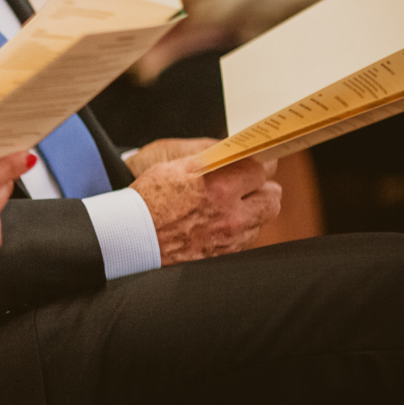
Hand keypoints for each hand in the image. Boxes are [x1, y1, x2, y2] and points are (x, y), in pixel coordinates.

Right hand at [127, 139, 280, 263]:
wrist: (131, 238)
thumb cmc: (148, 200)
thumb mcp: (174, 167)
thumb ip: (209, 157)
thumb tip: (234, 149)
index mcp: (219, 188)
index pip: (261, 170)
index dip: (258, 163)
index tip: (254, 161)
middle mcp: (231, 216)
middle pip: (272, 198)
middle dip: (263, 187)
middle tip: (249, 183)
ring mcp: (230, 239)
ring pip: (261, 220)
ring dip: (252, 210)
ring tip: (231, 204)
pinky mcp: (224, 255)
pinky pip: (245, 239)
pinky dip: (239, 229)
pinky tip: (220, 223)